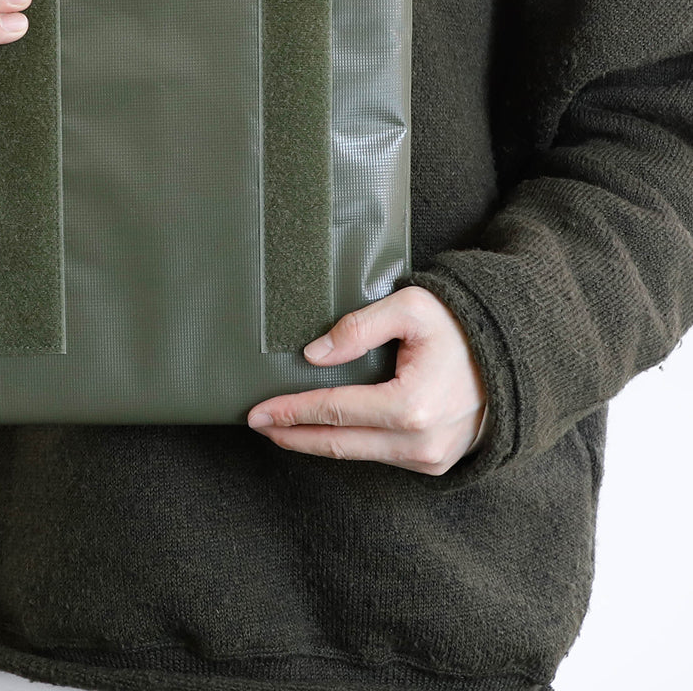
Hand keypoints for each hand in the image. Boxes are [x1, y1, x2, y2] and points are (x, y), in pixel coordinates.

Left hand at [247, 284, 486, 474]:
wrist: (516, 356)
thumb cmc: (462, 327)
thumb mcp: (411, 308)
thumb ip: (358, 327)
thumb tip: (313, 356)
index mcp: (410, 406)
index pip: (334, 411)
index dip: (291, 412)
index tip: (257, 412)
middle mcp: (418, 443)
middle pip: (337, 444)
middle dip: (292, 435)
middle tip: (257, 425)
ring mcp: (428, 459)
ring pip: (357, 454)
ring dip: (317, 441)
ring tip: (283, 427)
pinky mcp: (434, 464)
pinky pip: (379, 456)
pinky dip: (349, 444)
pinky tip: (326, 431)